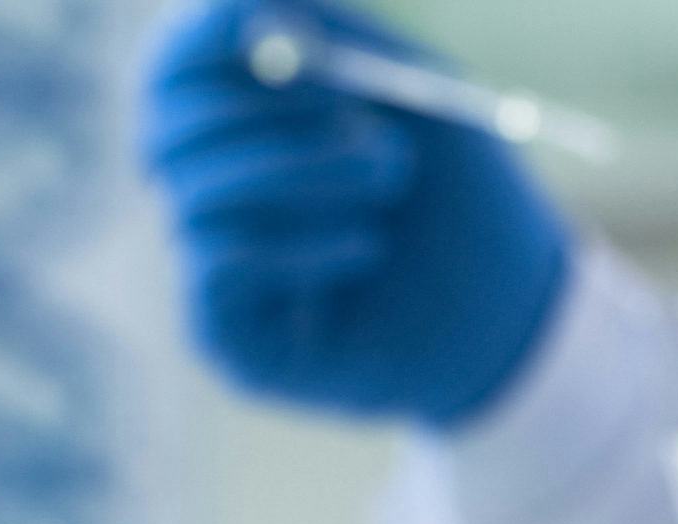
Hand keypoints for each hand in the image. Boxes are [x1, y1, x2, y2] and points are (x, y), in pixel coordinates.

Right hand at [139, 0, 571, 426]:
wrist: (513, 313)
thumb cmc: (461, 198)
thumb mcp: (411, 87)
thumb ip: (337, 34)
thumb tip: (248, 5)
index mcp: (241, 125)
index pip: (169, 73)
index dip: (196, 40)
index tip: (248, 18)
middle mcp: (211, 193)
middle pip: (164, 131)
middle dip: (266, 114)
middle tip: (351, 114)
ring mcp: (212, 266)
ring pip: (199, 197)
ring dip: (304, 175)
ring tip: (390, 180)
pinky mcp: (224, 336)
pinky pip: (220, 266)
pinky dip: (298, 246)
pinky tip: (367, 249)